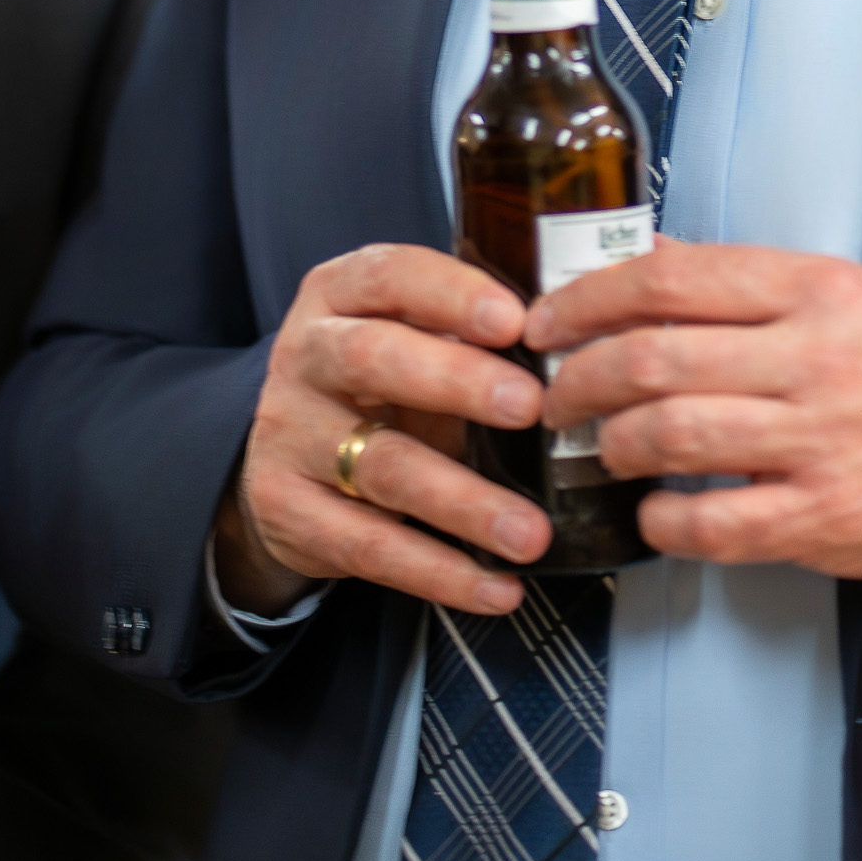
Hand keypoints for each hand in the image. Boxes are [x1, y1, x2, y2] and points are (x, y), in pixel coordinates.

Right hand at [214, 243, 552, 620]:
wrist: (283, 455)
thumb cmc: (379, 380)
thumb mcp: (410, 334)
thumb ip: (469, 330)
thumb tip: (578, 343)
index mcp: (341, 294)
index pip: (390, 275)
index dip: (452, 294)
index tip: (515, 319)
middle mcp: (306, 356)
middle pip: (374, 358)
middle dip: (458, 381)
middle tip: (531, 406)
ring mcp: (291, 434)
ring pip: (381, 466)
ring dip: (464, 502)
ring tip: (531, 531)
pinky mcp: (288, 510)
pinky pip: (370, 547)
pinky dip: (439, 572)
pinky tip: (495, 586)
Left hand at [524, 241, 861, 582]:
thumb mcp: (844, 287)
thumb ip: (746, 279)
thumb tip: (650, 259)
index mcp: (813, 289)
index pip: (673, 280)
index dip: (590, 298)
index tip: (550, 320)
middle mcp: (812, 360)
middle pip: (655, 360)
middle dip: (581, 379)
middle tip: (558, 394)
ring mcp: (817, 443)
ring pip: (674, 437)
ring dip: (615, 445)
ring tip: (604, 447)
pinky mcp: (824, 518)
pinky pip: (717, 526)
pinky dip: (666, 521)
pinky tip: (654, 511)